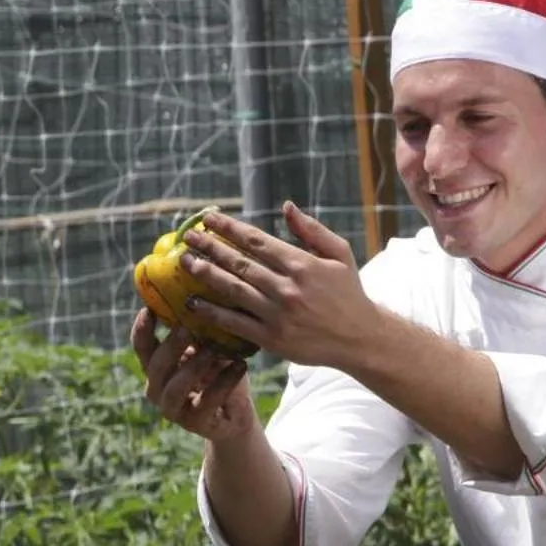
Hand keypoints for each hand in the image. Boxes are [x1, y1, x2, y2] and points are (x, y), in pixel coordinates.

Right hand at [130, 308, 255, 442]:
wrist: (236, 414)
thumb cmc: (220, 374)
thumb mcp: (211, 349)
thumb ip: (201, 332)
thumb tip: (203, 297)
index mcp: (157, 368)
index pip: (142, 347)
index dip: (142, 329)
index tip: (149, 308)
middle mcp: (158, 390)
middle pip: (155, 367)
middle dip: (170, 347)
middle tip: (186, 329)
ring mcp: (175, 410)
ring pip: (175, 389)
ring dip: (194, 367)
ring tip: (214, 351)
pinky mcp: (196, 424)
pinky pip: (207, 402)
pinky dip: (224, 382)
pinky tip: (240, 366)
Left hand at [178, 202, 379, 370]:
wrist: (360, 339)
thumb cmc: (349, 293)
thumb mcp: (339, 254)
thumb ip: (311, 230)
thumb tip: (286, 207)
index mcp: (302, 264)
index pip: (257, 241)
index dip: (229, 228)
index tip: (209, 218)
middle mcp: (287, 288)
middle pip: (239, 263)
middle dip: (210, 247)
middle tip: (188, 236)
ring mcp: (278, 315)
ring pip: (233, 290)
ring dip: (205, 274)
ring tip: (185, 262)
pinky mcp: (272, 339)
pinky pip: (235, 323)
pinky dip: (212, 313)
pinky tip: (193, 302)